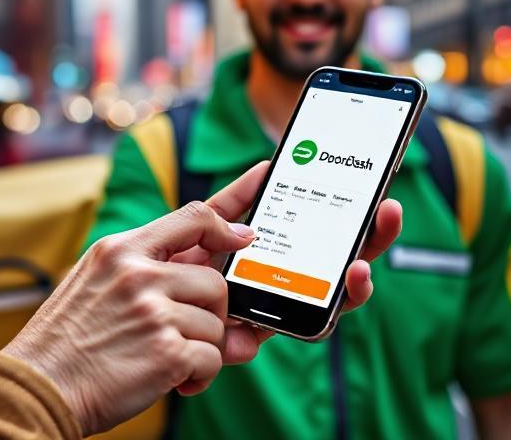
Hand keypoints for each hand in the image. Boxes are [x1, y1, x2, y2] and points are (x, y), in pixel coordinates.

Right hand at [2, 187, 258, 433]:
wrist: (37, 387)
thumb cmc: (68, 344)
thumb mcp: (98, 288)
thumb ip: (158, 284)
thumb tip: (233, 314)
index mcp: (120, 250)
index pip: (191, 217)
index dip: (230, 217)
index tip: (248, 232)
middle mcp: (138, 273)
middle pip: (214, 280)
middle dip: (210, 313)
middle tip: (186, 333)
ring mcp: (152, 309)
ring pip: (216, 323)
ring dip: (201, 348)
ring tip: (166, 360)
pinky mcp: (166, 349)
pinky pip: (212, 358)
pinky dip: (199, 376)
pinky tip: (174, 381)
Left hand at [169, 161, 402, 359]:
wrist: (121, 330)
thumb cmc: (154, 279)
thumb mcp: (187, 232)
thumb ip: (223, 208)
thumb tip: (264, 169)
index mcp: (259, 250)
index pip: (312, 227)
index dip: (347, 211)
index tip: (378, 192)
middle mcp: (272, 280)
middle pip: (333, 260)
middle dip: (368, 238)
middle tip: (389, 212)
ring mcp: (265, 311)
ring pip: (324, 299)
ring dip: (351, 284)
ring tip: (358, 267)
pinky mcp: (249, 341)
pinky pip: (289, 332)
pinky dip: (310, 319)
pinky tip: (321, 296)